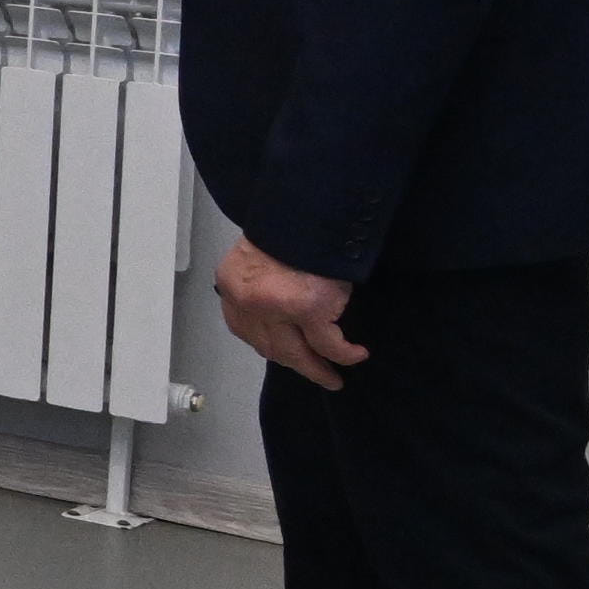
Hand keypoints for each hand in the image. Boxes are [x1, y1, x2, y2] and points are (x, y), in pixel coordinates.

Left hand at [218, 238, 365, 390]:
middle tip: (317, 375)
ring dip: (316, 369)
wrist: (311, 210)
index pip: (245, 328)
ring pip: (296, 352)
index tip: (286, 355)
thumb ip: (262, 282)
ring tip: (333, 377)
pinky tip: (356, 355)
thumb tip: (281, 309)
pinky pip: (328, 344)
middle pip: (270, 346)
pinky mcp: (309, 310)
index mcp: (233, 284)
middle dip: (295, 364)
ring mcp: (276, 308)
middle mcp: (248, 301)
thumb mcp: (261, 254)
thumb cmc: (291, 228)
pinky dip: (343, 354)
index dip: (268, 345)